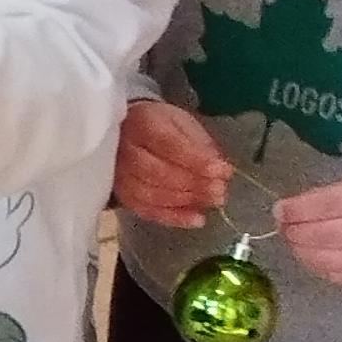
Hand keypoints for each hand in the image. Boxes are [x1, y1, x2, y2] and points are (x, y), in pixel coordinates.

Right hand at [113, 99, 231, 227]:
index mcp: (141, 122)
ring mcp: (120, 175)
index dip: (196, 159)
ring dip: (186, 201)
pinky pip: (147, 211)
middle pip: (156, 172)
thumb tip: (220, 169)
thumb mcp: (183, 123)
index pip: (168, 143)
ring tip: (212, 201)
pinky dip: (174, 218)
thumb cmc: (161, 126)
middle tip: (220, 190)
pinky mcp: (123, 196)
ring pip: (151, 194)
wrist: (128, 135)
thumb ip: (200, 145)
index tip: (222, 170)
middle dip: (193, 183)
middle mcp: (124, 149)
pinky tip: (197, 219)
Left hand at [276, 175, 341, 289]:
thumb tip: (284, 211)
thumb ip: (326, 196)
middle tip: (282, 226)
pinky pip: (332, 273)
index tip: (278, 209)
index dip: (299, 210)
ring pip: (324, 259)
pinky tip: (311, 251)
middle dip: (295, 231)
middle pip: (324, 235)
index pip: (329, 205)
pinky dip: (315, 262)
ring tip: (293, 238)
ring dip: (301, 249)